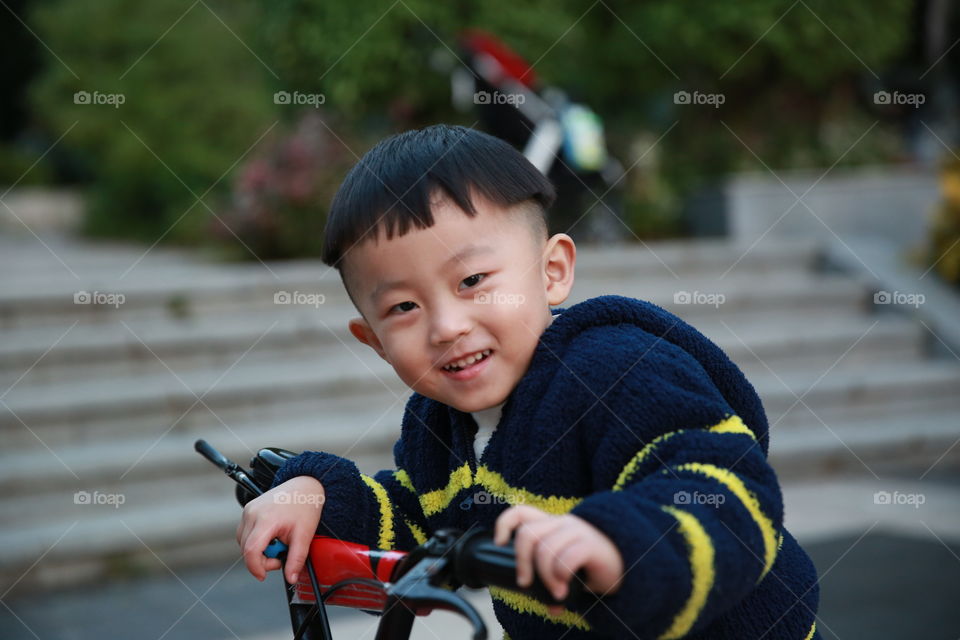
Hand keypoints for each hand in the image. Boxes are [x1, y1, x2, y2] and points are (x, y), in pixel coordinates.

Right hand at [236, 475, 324, 583]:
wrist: (305, 485)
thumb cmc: (305, 506)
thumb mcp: (305, 535)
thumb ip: (296, 559)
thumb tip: (291, 579)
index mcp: (266, 519)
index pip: (251, 551)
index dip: (256, 568)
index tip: (264, 575)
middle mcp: (252, 513)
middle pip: (246, 549)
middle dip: (262, 559)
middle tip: (281, 556)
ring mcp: (248, 510)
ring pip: (243, 542)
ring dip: (258, 550)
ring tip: (278, 543)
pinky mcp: (248, 510)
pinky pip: (244, 533)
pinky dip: (255, 540)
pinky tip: (271, 536)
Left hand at [494, 505, 623, 615]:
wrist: (635, 563)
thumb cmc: (600, 566)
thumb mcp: (573, 570)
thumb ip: (558, 582)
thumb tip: (550, 606)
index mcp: (555, 525)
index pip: (522, 513)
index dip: (504, 524)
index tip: (500, 544)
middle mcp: (564, 524)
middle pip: (528, 535)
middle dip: (521, 563)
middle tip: (526, 583)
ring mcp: (578, 532)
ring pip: (544, 549)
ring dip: (545, 577)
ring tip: (556, 593)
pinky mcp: (592, 544)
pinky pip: (565, 558)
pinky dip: (559, 577)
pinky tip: (564, 590)